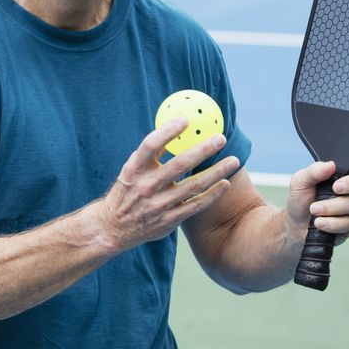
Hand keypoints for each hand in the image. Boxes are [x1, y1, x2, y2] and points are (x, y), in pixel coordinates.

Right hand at [97, 117, 240, 250]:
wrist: (114, 227)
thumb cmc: (128, 191)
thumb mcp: (131, 170)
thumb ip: (151, 154)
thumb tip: (176, 127)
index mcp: (134, 169)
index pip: (151, 145)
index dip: (168, 131)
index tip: (187, 120)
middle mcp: (146, 186)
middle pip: (180, 164)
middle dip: (203, 149)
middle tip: (221, 138)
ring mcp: (159, 204)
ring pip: (194, 185)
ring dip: (216, 172)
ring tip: (234, 160)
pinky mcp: (169, 220)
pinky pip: (196, 205)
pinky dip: (213, 194)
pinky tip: (225, 183)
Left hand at [286, 161, 348, 245]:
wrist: (295, 224)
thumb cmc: (301, 199)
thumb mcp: (300, 181)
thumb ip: (313, 171)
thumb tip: (330, 165)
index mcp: (344, 176)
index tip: (337, 185)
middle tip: (333, 191)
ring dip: (332, 209)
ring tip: (314, 210)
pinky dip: (332, 224)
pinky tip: (320, 223)